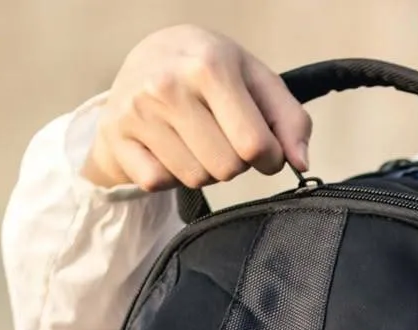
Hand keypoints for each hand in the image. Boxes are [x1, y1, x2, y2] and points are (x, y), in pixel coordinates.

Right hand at [82, 26, 311, 190]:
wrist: (145, 58)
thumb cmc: (212, 74)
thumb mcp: (258, 82)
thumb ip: (291, 121)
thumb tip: (301, 163)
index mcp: (210, 65)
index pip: (255, 146)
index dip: (269, 158)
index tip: (262, 146)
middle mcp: (168, 84)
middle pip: (227, 168)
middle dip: (234, 162)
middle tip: (222, 137)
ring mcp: (137, 110)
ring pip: (196, 179)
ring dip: (204, 169)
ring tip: (195, 139)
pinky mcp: (116, 135)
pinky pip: (158, 183)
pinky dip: (170, 175)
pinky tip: (168, 147)